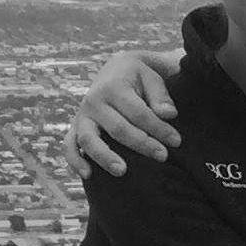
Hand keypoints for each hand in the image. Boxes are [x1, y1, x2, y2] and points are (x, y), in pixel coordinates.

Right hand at [65, 51, 180, 174]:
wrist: (114, 69)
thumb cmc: (138, 78)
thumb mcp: (152, 78)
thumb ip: (161, 96)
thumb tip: (168, 115)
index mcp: (114, 87)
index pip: (138, 113)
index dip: (159, 128)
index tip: (176, 141)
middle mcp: (94, 101)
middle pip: (118, 128)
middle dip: (142, 144)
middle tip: (163, 156)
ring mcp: (82, 116)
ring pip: (89, 139)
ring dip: (105, 157)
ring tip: (122, 171)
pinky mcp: (75, 127)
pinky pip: (69, 146)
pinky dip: (75, 160)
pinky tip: (88, 175)